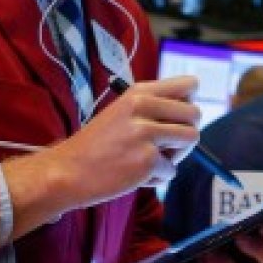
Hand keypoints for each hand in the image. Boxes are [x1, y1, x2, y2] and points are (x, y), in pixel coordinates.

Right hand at [2, 76, 200, 234]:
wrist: (68, 171)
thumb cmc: (97, 145)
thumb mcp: (122, 111)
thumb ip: (153, 107)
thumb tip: (191, 110)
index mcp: (139, 92)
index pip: (189, 85)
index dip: (188, 103)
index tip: (174, 117)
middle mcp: (144, 107)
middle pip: (194, 114)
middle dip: (185, 132)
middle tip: (165, 145)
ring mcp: (146, 133)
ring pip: (191, 139)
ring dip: (177, 154)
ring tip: (152, 159)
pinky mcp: (147, 160)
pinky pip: (172, 170)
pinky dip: (157, 177)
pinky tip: (135, 175)